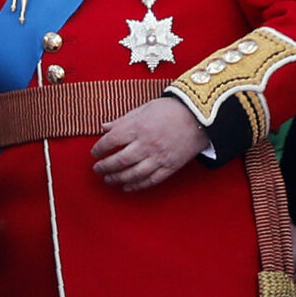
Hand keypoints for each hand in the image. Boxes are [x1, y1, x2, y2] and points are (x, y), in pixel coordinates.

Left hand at [91, 96, 210, 192]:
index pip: (111, 141)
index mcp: (138, 127)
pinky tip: (127, 187)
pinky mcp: (170, 166)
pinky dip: (137, 186)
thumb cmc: (171, 109)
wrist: (200, 116)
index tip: (95, 153)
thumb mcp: (144, 109)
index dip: (99, 149)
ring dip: (117, 178)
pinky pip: (151, 180)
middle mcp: (146, 144)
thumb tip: (104, 127)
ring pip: (133, 174)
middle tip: (97, 169)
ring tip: (108, 179)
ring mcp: (159, 157)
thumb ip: (122, 120)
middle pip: (119, 161)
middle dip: (105, 167)